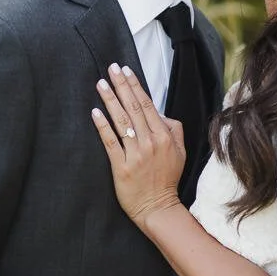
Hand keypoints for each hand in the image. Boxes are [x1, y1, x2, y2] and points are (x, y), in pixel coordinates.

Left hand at [92, 63, 184, 226]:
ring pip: (121, 122)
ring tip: (101, 84)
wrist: (158, 207)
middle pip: (133, 108)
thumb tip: (161, 113)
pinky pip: (111, 142)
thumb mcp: (180, 152)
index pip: (147, 105)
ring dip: (110, 100)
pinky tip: (95, 112)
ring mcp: (135, 154)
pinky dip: (103, 126)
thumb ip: (174, 129)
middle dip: (122, 86)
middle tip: (111, 68)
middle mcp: (150, 142)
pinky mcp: (122, 167)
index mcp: (165, 136)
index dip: (135, 86)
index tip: (126, 70)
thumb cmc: (167, 178)